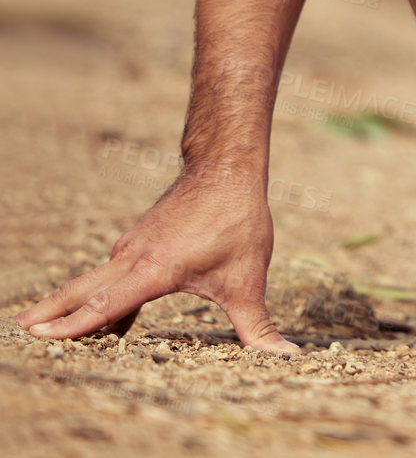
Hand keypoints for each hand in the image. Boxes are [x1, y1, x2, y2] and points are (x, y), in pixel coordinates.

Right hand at [12, 170, 298, 355]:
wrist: (227, 166)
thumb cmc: (237, 219)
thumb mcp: (248, 278)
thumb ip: (257, 324)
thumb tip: (282, 356)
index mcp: (155, 269)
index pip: (106, 304)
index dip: (74, 325)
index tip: (40, 337)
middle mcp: (135, 256)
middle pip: (84, 289)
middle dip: (51, 313)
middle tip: (20, 332)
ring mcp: (135, 245)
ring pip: (95, 279)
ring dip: (68, 303)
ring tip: (40, 328)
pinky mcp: (141, 240)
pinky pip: (110, 271)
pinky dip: (95, 292)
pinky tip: (101, 316)